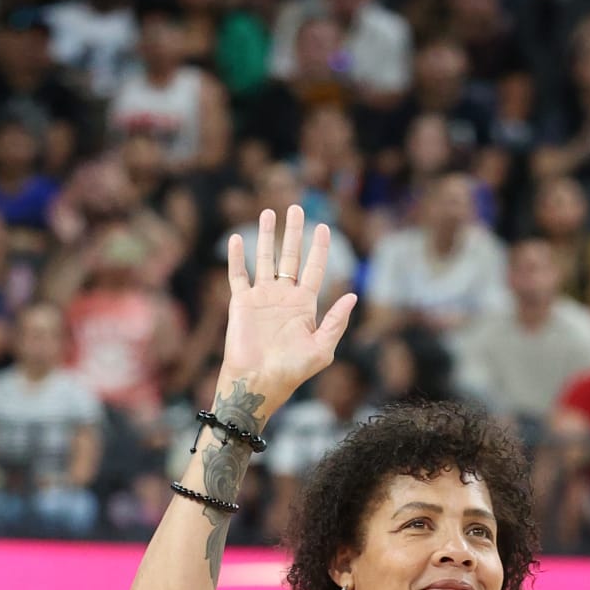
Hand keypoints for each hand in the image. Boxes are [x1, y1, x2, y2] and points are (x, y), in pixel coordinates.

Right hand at [219, 205, 357, 415]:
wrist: (258, 382)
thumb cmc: (292, 371)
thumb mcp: (322, 349)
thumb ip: (336, 322)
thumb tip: (353, 295)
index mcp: (305, 306)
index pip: (315, 269)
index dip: (320, 248)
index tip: (325, 227)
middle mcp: (284, 297)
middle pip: (290, 257)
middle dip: (294, 232)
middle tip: (297, 208)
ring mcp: (262, 297)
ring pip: (265, 259)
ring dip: (267, 236)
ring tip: (269, 212)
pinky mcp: (241, 302)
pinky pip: (238, 274)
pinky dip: (237, 256)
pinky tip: (237, 237)